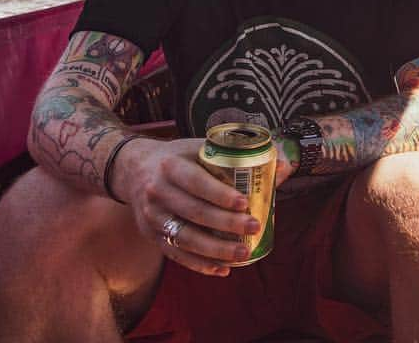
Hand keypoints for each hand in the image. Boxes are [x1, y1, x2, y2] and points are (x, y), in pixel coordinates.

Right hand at [113, 137, 261, 275]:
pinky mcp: (151, 235)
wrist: (133, 169)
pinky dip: (200, 265)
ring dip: (216, 250)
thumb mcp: (202, 148)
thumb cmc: (179, 158)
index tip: (245, 202)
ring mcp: (152, 216)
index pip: (196, 182)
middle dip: (226, 223)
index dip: (220, 194)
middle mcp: (157, 191)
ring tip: (244, 253)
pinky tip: (223, 269)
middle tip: (254, 227)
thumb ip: (240, 157)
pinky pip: (176, 254)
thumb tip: (285, 166)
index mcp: (171, 165)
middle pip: (194, 212)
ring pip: (185, 237)